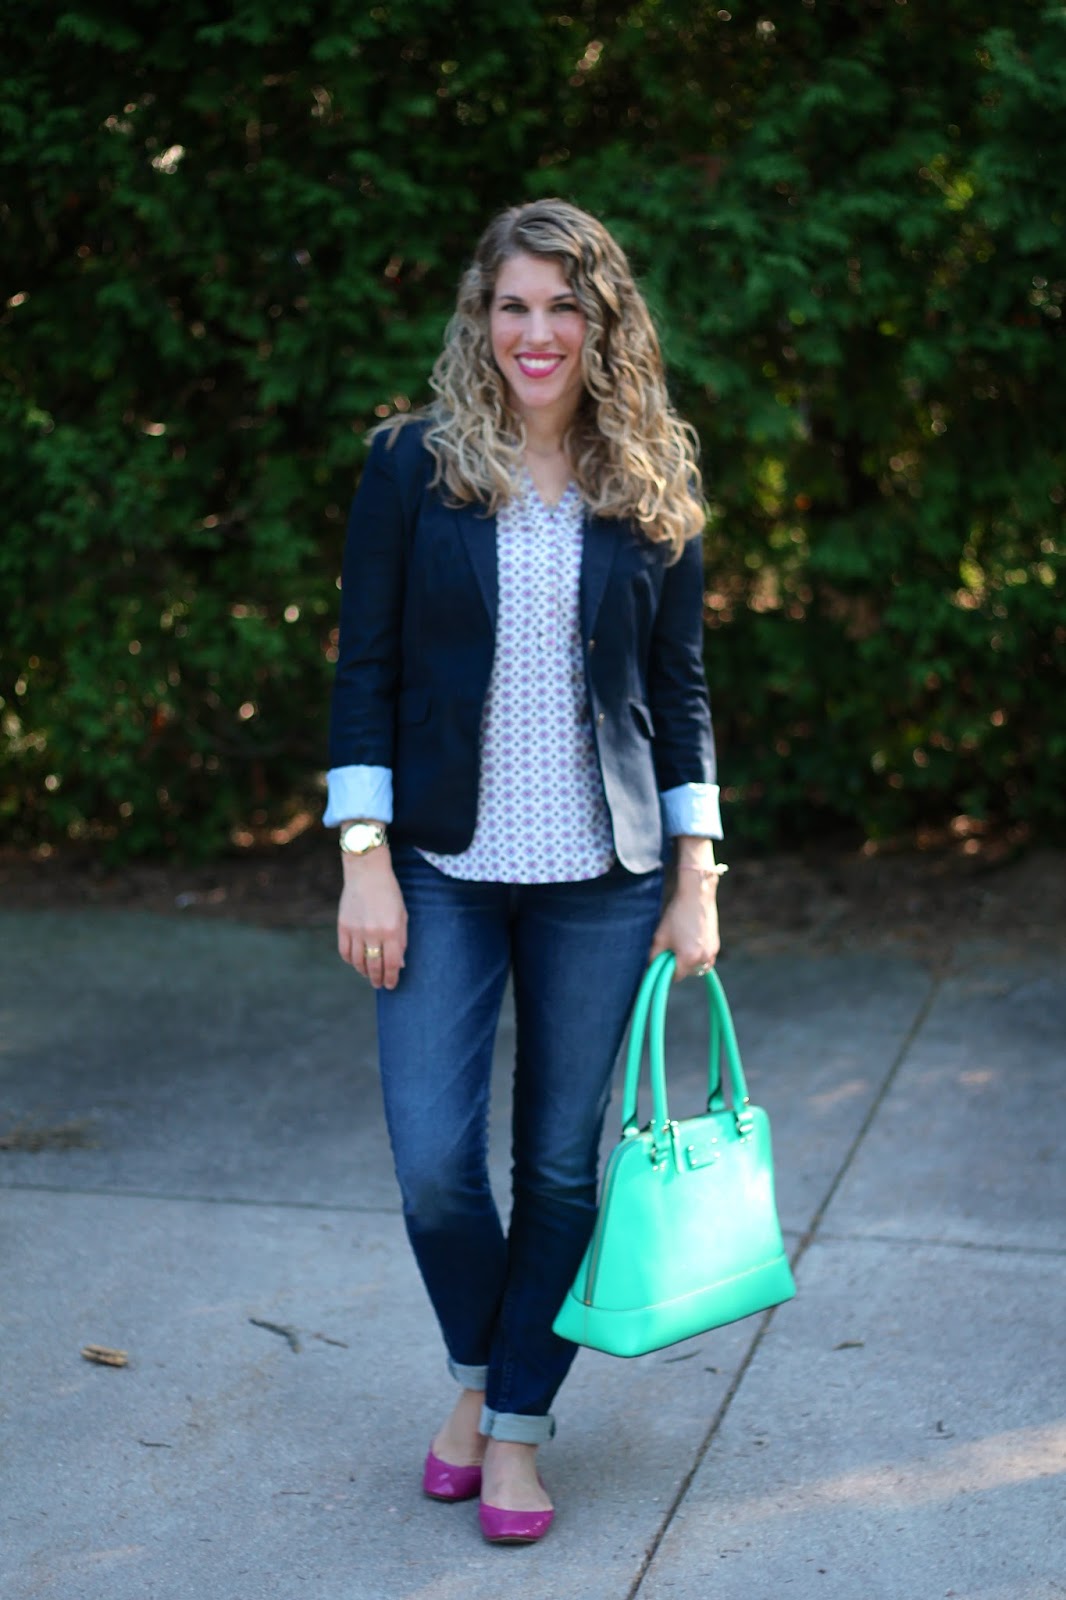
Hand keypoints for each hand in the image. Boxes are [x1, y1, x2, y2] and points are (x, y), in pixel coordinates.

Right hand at [337, 847, 407, 989]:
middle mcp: (373, 933)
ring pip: (358, 961)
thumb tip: (398, 964)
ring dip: (364, 971)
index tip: (391, 985)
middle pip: (374, 966)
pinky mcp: (343, 926)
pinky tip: (356, 962)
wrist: (367, 872)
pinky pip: (344, 952)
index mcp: (391, 931)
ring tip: (369, 974)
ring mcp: (356, 930)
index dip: (391, 978)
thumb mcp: (402, 915)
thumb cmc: (389, 893)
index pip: (391, 964)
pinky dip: (350, 960)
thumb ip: (401, 940)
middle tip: (379, 985)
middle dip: (377, 979)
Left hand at [648, 870, 720, 980]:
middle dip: (677, 964)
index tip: (661, 959)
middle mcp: (704, 958)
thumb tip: (651, 967)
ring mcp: (712, 952)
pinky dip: (696, 954)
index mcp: (689, 958)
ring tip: (681, 942)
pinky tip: (690, 939)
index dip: (665, 970)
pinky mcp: (716, 945)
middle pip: (687, 972)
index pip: (675, 977)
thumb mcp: (659, 937)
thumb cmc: (676, 916)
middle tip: (670, 947)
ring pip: (696, 966)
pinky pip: (704, 958)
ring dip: (688, 961)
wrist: (696, 896)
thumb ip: (653, 957)